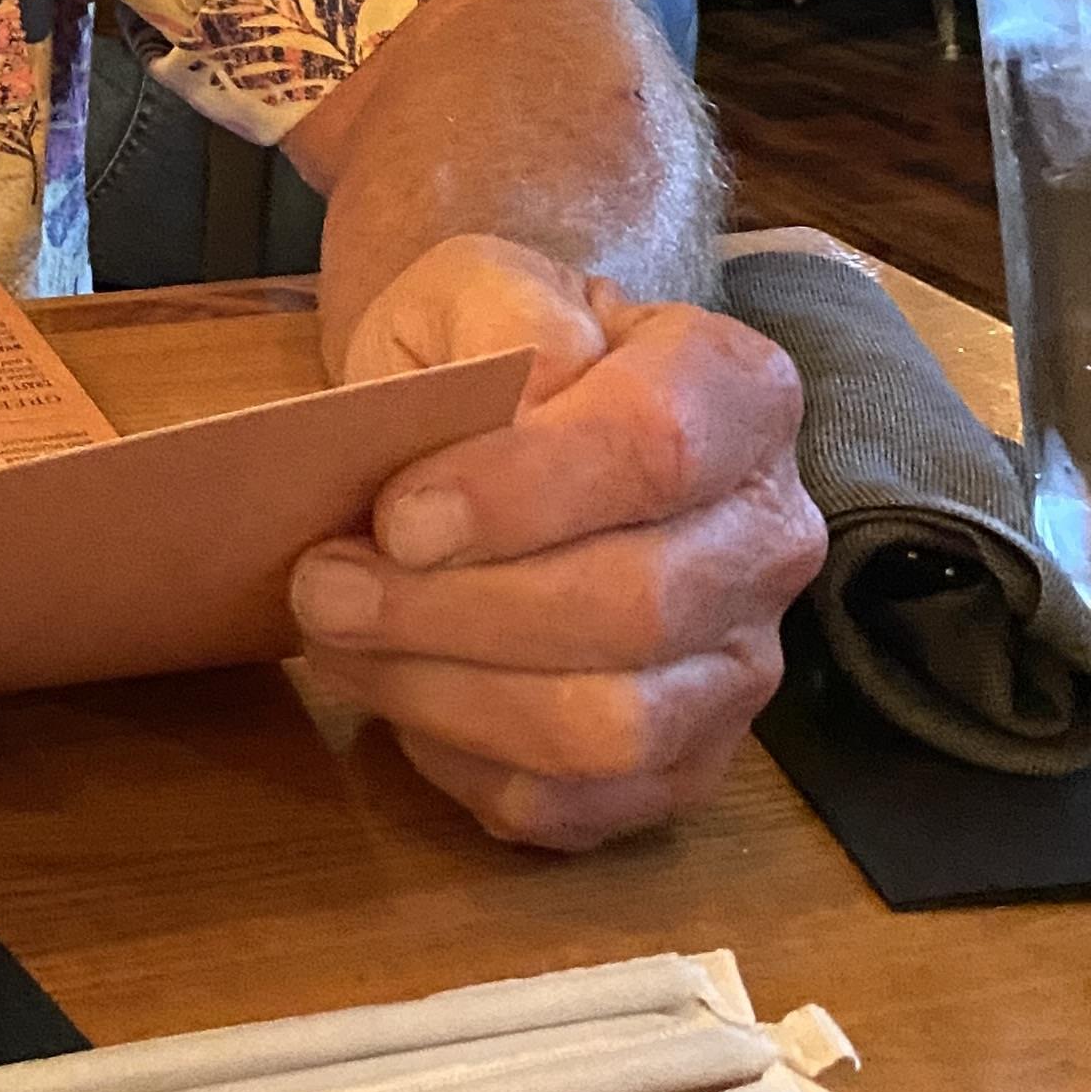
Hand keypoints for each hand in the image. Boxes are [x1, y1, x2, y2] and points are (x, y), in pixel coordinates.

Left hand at [290, 234, 824, 850]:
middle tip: (321, 584)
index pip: (656, 450)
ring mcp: (739, 664)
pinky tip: (398, 698)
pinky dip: (469, 765)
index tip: (396, 516)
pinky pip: (582, 807)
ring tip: (336, 639)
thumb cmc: (490, 346)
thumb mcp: (480, 284)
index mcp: (740, 393)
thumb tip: (513, 401)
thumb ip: (504, 319)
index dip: (520, 495)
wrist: (502, 406)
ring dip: (446, 693)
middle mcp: (769, 537)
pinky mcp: (685, 763)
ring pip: (611, 727)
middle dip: (453, 611)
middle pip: (634, 608)